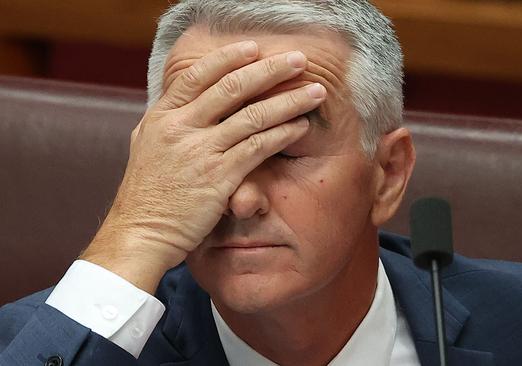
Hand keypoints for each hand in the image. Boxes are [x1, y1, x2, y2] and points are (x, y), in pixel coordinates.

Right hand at [81, 41, 325, 292]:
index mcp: (162, 116)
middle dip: (270, 70)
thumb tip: (186, 98)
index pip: (198, 75)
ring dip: (288, 101)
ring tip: (315, 93)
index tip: (254, 48)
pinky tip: (300, 127)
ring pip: (252, 116)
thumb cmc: (147, 193)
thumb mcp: (147, 145)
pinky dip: (282, 134)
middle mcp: (180, 128)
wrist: (140, 233)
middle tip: (298, 60)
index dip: (228, 58)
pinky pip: (257, 148)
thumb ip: (168, 119)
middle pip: (232, 88)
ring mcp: (200, 151)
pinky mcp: (219, 177)